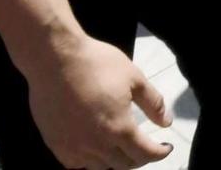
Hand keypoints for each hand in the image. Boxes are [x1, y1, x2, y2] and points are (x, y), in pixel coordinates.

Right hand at [25, 32, 172, 168]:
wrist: (54, 60)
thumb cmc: (97, 64)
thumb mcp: (134, 78)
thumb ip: (153, 103)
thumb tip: (165, 122)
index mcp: (119, 128)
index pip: (145, 154)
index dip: (159, 153)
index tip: (166, 148)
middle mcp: (96, 145)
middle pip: (124, 164)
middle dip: (140, 158)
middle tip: (145, 146)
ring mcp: (73, 148)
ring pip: (101, 167)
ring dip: (115, 161)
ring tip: (121, 147)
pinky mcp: (55, 145)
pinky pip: (77, 164)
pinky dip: (90, 161)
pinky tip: (95, 148)